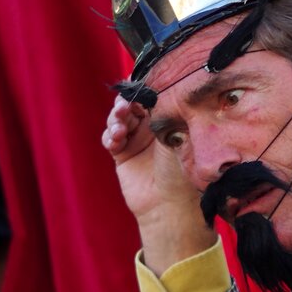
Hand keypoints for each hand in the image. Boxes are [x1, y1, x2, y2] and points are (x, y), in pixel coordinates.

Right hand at [103, 95, 216, 274]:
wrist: (170, 205)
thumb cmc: (182, 170)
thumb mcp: (177, 136)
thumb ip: (162, 112)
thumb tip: (152, 90)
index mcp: (167, 119)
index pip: (151, 96)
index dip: (141, 89)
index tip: (136, 86)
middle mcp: (151, 127)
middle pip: (130, 104)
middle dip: (124, 102)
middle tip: (124, 105)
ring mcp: (135, 139)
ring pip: (117, 118)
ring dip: (115, 118)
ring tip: (119, 127)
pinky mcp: (121, 154)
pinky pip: (109, 138)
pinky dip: (109, 135)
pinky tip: (115, 139)